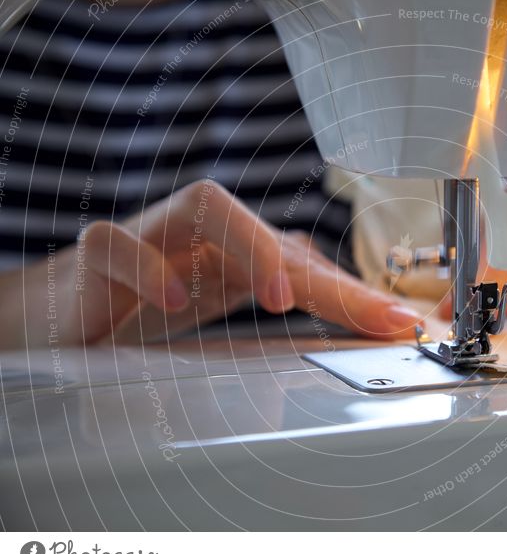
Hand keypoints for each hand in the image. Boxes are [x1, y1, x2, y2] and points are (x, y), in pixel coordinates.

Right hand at [3, 180, 421, 348]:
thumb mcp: (220, 326)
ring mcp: (153, 236)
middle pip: (273, 235)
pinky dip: (144, 265)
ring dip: (251, 247)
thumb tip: (346, 346)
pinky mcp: (96, 254)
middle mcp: (204, 237)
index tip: (398, 325)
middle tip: (375, 318)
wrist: (62, 310)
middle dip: (327, 279)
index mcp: (236, 256)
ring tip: (281, 297)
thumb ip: (275, 333)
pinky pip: (115, 241)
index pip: (305, 266)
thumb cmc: (148, 309)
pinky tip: (170, 301)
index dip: (354, 295)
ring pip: (206, 207)